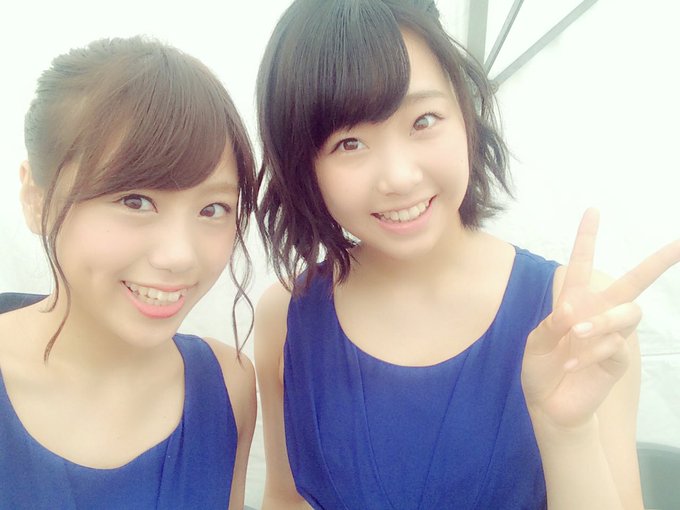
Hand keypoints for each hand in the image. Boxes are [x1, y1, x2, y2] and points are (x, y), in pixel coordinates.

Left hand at [521, 208, 679, 428]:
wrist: (548, 406)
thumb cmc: (541, 370)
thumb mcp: (535, 343)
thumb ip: (551, 325)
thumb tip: (572, 311)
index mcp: (573, 302)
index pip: (581, 265)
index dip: (587, 239)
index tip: (593, 211)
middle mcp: (596, 314)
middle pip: (633, 283)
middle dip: (657, 262)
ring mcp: (610, 337)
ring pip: (628, 313)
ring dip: (602, 321)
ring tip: (575, 334)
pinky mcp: (616, 360)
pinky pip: (616, 346)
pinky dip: (592, 352)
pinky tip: (572, 365)